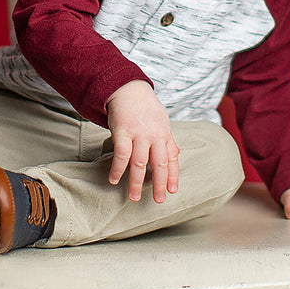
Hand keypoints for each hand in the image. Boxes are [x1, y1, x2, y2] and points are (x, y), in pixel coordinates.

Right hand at [104, 81, 179, 202]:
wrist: (128, 88)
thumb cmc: (145, 107)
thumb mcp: (162, 121)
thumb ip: (167, 139)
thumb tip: (175, 154)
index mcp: (165, 134)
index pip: (172, 159)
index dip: (173, 176)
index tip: (172, 191)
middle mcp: (154, 135)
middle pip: (159, 164)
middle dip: (159, 184)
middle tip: (158, 200)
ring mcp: (138, 134)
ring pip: (140, 163)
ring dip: (136, 182)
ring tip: (134, 197)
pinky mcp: (122, 132)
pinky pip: (121, 155)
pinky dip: (118, 169)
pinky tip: (114, 179)